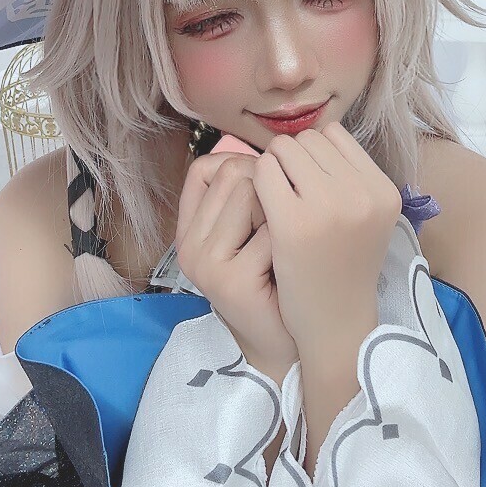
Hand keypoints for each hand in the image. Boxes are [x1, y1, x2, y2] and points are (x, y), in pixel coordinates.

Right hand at [175, 152, 297, 384]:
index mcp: (188, 230)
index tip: (271, 194)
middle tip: (285, 228)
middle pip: (234, 174)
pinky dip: (295, 239)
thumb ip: (249, 193)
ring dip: (285, 212)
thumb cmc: (279, 278)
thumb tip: (261, 146)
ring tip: (288, 246)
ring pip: (253, 195)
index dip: (248, 169)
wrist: (288, 340)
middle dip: (272, 190)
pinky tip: (297, 263)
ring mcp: (206, 264)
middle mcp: (188, 245)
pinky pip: (273, 231)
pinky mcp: (231, 281)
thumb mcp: (255, 231)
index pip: (205, 167)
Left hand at [251, 123, 402, 353]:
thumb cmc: (343, 268)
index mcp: (383, 190)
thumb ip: (348, 178)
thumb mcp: (366, 218)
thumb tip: (311, 135)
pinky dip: (257, 184)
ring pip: (284, 150)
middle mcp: (363, 194)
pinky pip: (264, 173)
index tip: (307, 186)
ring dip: (272, 168)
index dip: (312, 156)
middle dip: (291, 160)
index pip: (334, 135)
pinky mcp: (294, 223)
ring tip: (276, 203)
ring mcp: (330, 207)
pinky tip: (261, 211)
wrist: (334, 325)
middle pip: (308, 139)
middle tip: (287, 195)